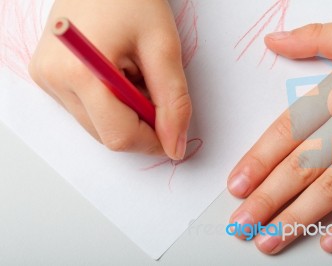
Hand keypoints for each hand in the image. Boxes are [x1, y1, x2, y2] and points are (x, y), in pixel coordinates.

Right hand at [29, 0, 190, 159]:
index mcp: (79, 72)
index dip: (152, 140)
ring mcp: (47, 79)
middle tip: (151, 85)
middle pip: (108, 134)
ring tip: (132, 72)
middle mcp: (54, 80)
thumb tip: (174, 146)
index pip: (120, 136)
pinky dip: (111, 103)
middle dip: (140, 122)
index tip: (172, 130)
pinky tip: (116, 74)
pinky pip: (87, 110)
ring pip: (98, 125)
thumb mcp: (163, 47)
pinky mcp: (48, 77)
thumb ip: (174, 102)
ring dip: (126, 112)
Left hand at [227, 19, 331, 253]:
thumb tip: (273, 40)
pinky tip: (328, 243)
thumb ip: (314, 38)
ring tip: (270, 240)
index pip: (286, 130)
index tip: (235, 185)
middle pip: (301, 166)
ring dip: (298, 218)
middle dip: (267, 199)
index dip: (258, 160)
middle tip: (241, 224)